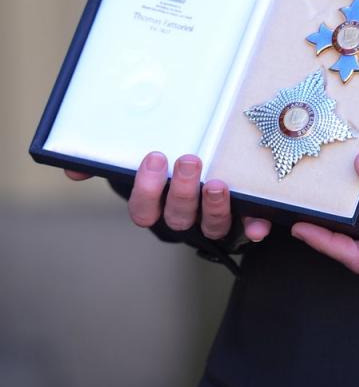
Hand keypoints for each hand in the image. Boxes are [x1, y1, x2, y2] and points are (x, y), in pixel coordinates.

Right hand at [66, 154, 270, 242]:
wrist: (205, 163)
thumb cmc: (166, 164)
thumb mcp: (138, 159)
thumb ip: (106, 162)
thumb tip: (72, 169)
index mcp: (156, 206)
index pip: (144, 211)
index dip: (148, 190)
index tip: (155, 157)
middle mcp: (182, 219)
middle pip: (178, 218)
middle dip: (183, 191)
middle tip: (190, 160)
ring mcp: (211, 222)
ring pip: (211, 226)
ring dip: (214, 206)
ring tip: (218, 182)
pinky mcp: (242, 219)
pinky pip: (248, 228)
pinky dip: (254, 226)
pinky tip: (259, 221)